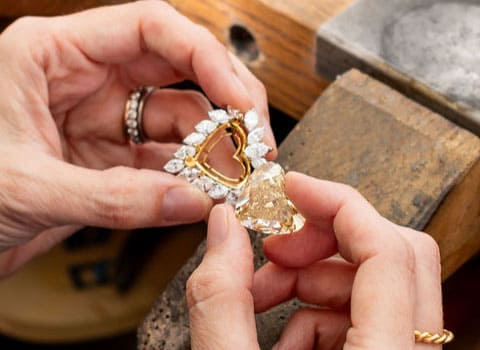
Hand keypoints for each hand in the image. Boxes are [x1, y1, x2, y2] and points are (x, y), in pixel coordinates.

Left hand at [0, 1, 275, 274]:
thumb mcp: (26, 188)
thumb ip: (115, 198)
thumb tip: (194, 202)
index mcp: (54, 54)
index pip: (151, 28)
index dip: (206, 59)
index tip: (241, 99)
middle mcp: (85, 80)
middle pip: (178, 71)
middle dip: (223, 103)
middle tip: (254, 139)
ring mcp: (102, 122)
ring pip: (177, 123)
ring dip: (211, 149)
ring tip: (237, 175)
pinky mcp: (109, 161)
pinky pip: (164, 163)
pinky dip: (190, 178)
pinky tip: (208, 192)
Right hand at [187, 173, 442, 348]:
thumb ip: (220, 301)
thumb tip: (222, 228)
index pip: (388, 250)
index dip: (338, 202)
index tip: (293, 187)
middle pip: (394, 257)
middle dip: (322, 241)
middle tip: (273, 250)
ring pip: (376, 285)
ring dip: (312, 279)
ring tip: (259, 300)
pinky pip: (364, 316)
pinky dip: (316, 315)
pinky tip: (279, 338)